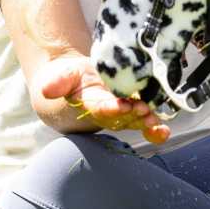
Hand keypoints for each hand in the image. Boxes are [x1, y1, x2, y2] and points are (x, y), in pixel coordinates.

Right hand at [36, 53, 170, 144]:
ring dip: (146, 122)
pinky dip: (156, 131)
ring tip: (154, 119)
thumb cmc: (72, 80)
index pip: (100, 108)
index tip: (120, 106)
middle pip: (121, 118)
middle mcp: (108, 113)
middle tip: (143, 109)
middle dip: (133, 115)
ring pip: (136, 122)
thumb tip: (46, 89)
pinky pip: (147, 124)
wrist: (80, 86)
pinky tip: (163, 133)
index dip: (110, 108)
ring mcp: (124, 114)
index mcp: (90, 104)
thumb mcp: (64, 75)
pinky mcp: (137, 110)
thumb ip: (58, 82)